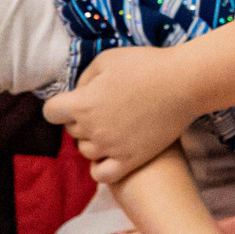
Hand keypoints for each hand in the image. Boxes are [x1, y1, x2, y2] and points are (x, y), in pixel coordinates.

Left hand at [46, 46, 196, 182]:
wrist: (183, 83)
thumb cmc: (145, 65)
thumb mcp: (107, 60)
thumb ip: (85, 79)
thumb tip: (78, 94)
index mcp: (82, 104)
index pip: (51, 112)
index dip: (60, 104)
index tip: (75, 100)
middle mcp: (92, 129)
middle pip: (71, 130)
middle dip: (81, 119)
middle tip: (105, 107)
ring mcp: (111, 147)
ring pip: (86, 150)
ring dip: (93, 140)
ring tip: (113, 126)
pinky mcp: (130, 159)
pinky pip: (102, 174)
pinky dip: (100, 166)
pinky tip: (110, 153)